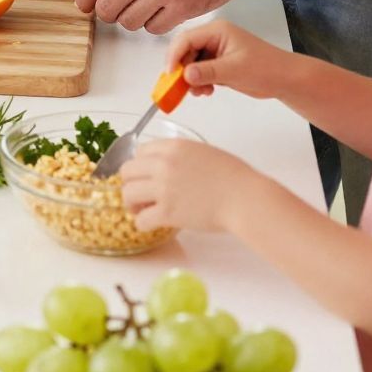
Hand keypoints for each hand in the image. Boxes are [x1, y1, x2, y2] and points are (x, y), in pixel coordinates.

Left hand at [62, 0, 253, 32]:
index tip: (87, 3)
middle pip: (106, 9)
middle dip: (107, 12)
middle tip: (117, 8)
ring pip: (128, 22)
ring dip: (132, 19)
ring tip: (145, 6)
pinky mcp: (184, 8)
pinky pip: (153, 28)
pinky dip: (155, 23)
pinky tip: (163, 10)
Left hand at [115, 137, 258, 234]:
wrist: (244, 198)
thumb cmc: (233, 177)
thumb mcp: (204, 153)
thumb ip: (180, 156)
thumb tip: (167, 167)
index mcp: (173, 147)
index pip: (140, 152)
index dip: (141, 166)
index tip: (146, 176)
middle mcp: (164, 164)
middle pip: (127, 171)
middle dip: (130, 183)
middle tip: (139, 195)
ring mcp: (164, 188)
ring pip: (128, 194)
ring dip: (132, 204)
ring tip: (142, 210)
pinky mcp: (168, 212)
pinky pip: (141, 219)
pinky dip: (142, 223)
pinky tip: (151, 224)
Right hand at [167, 19, 289, 100]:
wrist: (284, 79)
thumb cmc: (265, 68)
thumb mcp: (234, 70)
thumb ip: (207, 72)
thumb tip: (184, 75)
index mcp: (216, 31)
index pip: (186, 39)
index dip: (174, 56)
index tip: (170, 75)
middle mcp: (213, 38)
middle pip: (185, 51)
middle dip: (181, 69)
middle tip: (181, 88)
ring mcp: (216, 51)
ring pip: (191, 63)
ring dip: (190, 79)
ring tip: (199, 92)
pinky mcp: (219, 64)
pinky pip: (200, 71)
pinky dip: (199, 82)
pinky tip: (206, 91)